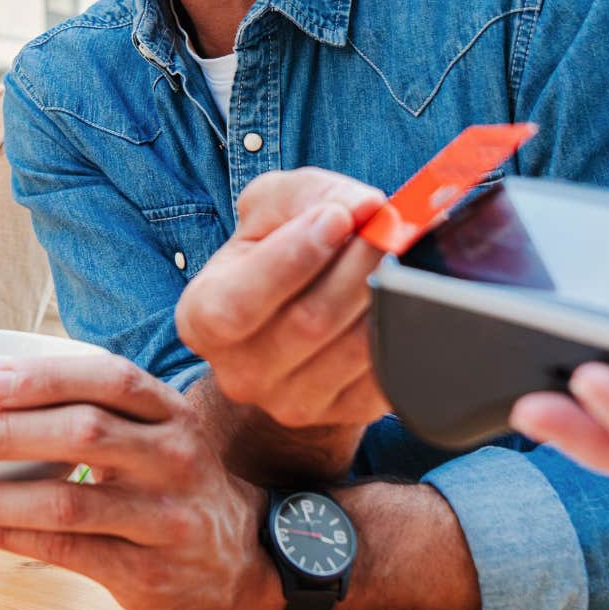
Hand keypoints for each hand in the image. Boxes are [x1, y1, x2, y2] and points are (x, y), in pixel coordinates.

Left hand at [0, 355, 284, 609]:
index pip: (112, 380)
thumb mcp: (159, 436)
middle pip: (85, 433)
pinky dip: (12, 536)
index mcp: (171, 414)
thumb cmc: (177, 487)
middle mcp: (173, 458)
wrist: (240, 562)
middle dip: (7, 432)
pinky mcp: (143, 568)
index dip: (47, 378)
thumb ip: (101, 413)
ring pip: (68, 500)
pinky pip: (66, 549)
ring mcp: (162, 517)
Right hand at [174, 168, 388, 429]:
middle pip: (308, 323)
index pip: (238, 304)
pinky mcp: (343, 414)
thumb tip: (364, 208)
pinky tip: (405, 295)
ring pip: (353, 348)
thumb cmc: (278, 250)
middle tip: (389, 224)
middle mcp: (240, 373)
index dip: (292, 259)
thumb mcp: (273, 207)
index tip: (338, 217)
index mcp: (203, 319)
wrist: (297, 312)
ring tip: (401, 252)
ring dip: (387, 293)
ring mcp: (291, 404)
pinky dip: (402, 327)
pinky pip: (384, 373)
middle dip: (357, 264)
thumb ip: (307, 195)